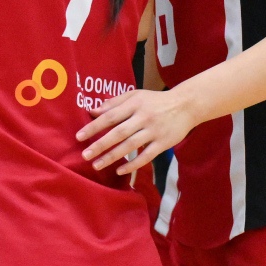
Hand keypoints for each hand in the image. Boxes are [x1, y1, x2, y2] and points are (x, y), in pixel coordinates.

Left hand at [80, 86, 198, 177]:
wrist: (186, 105)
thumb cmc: (155, 101)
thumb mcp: (135, 95)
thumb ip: (114, 103)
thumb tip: (92, 111)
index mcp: (134, 104)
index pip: (110, 116)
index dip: (94, 127)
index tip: (79, 136)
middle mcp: (143, 117)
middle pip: (118, 133)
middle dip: (100, 145)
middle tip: (85, 155)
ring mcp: (154, 131)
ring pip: (130, 146)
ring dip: (112, 156)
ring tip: (97, 165)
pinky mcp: (163, 143)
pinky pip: (146, 156)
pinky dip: (133, 164)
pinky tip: (120, 170)